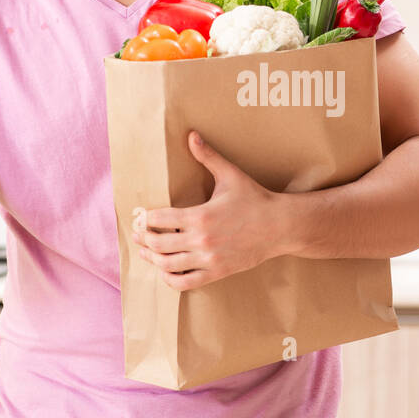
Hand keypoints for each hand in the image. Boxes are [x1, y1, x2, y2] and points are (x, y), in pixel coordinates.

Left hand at [132, 131, 283, 289]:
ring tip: (146, 252)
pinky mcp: (217, 272)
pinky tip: (166, 270)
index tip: (142, 217)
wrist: (280, 226)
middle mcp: (202, 240)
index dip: (145, 219)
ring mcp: (209, 259)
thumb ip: (208, 157)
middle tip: (138, 235)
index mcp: (200, 215)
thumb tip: (191, 135)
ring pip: (168, 265)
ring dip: (152, 259)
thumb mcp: (230, 176)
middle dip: (143, 239)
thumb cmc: (255, 199)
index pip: (159, 220)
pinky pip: (185, 282)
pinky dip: (170, 278)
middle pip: (158, 244)